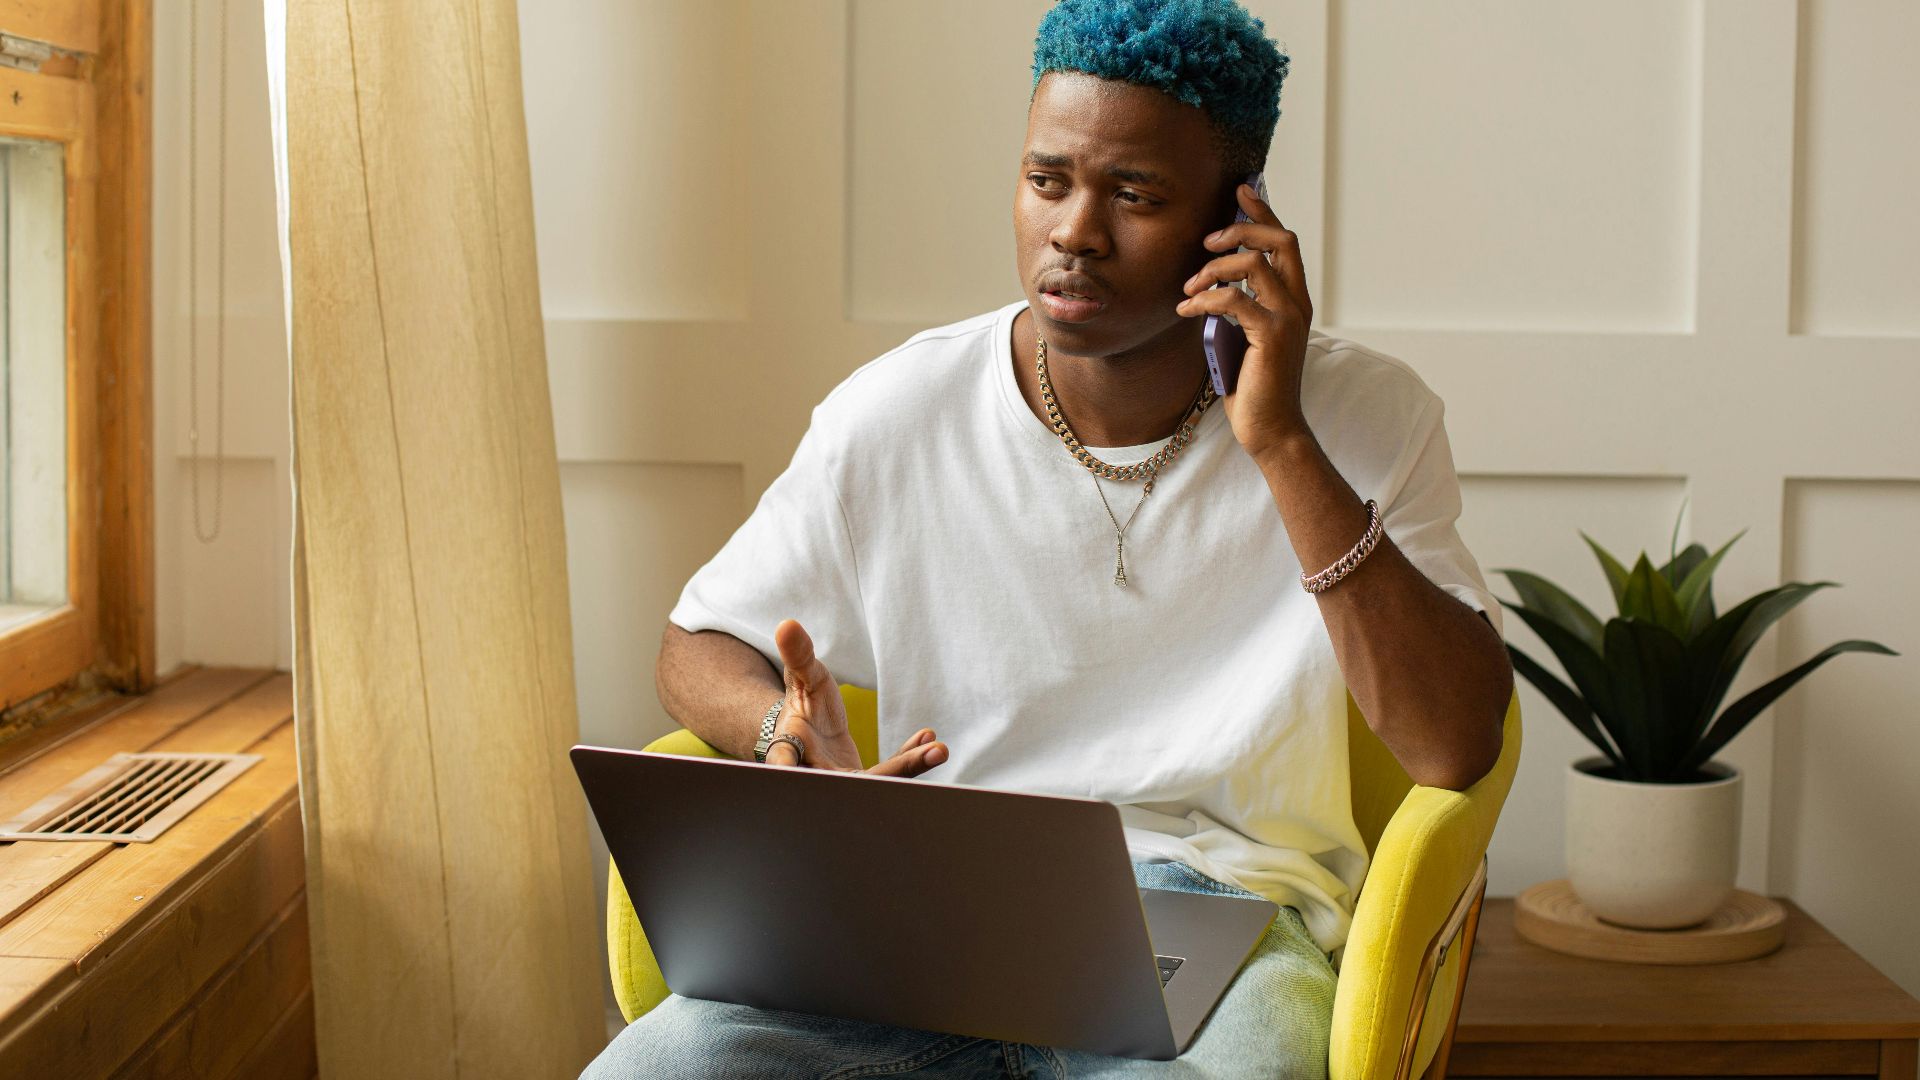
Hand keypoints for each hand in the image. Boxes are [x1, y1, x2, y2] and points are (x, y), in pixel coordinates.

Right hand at [767, 618, 947, 777]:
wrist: (809, 731)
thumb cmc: (802, 702)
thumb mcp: (802, 677)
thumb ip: (798, 656)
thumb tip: (788, 625)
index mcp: (788, 748)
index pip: (785, 757)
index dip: (788, 765)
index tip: (795, 770)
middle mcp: (813, 773)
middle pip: (845, 780)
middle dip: (886, 773)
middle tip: (921, 757)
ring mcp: (839, 782)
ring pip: (875, 781)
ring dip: (908, 767)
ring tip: (940, 749)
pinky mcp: (861, 782)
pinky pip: (889, 774)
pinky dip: (909, 758)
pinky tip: (929, 738)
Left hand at [1175, 183, 1315, 459]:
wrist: (1269, 428)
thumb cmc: (1251, 384)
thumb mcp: (1241, 334)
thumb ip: (1237, 305)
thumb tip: (1209, 277)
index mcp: (1294, 299)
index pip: (1284, 242)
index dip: (1263, 211)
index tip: (1241, 190)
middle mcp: (1298, 303)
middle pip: (1279, 240)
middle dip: (1241, 228)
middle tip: (1207, 240)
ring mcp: (1288, 318)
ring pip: (1254, 263)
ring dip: (1214, 267)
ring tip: (1190, 286)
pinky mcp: (1271, 336)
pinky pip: (1234, 299)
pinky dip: (1204, 298)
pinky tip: (1185, 308)